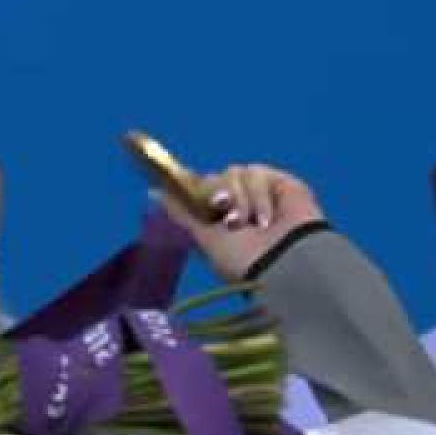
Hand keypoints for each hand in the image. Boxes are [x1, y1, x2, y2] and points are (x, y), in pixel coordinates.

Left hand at [154, 164, 325, 281]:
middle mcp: (237, 202)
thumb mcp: (204, 238)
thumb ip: (182, 213)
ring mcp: (258, 191)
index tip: (184, 194)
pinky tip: (266, 218)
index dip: (192, 189)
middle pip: (212, 179)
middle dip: (215, 197)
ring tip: (250, 224)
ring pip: (231, 173)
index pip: (198, 190)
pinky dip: (258, 196)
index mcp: (217, 217)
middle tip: (229, 221)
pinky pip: (255, 173)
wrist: (282, 261)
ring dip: (239, 200)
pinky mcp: (280, 183)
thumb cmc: (242, 260)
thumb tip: (153, 192)